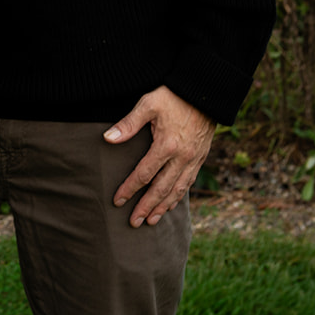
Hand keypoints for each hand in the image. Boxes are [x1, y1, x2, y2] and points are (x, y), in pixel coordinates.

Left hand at [104, 86, 213, 227]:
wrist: (206, 91)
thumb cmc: (173, 95)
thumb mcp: (148, 103)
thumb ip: (129, 124)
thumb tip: (108, 139)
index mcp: (167, 145)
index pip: (144, 174)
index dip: (130, 189)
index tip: (117, 201)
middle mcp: (182, 157)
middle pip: (161, 188)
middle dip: (146, 207)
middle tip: (133, 222)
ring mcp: (194, 159)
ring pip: (177, 190)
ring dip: (163, 207)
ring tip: (151, 220)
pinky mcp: (201, 157)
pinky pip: (189, 182)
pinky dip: (179, 196)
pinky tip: (171, 203)